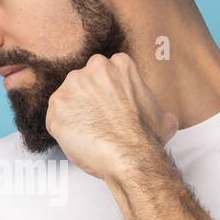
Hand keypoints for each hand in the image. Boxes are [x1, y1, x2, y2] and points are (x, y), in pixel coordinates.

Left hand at [45, 53, 176, 179]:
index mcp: (119, 64)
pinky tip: (77, 140)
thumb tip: (166, 118)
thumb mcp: (162, 117)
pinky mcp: (57, 107)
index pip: (103, 73)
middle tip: (97, 121)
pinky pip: (53, 117)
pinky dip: (61, 129)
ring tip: (88, 133)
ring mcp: (72, 86)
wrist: (131, 156)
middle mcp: (94, 68)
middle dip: (87, 100)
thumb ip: (157, 109)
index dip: (105, 93)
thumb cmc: (146, 138)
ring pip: (66, 98)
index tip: (109, 108)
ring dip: (73, 114)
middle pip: (82, 82)